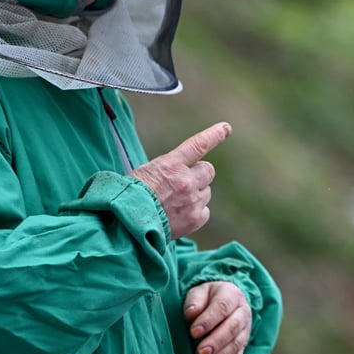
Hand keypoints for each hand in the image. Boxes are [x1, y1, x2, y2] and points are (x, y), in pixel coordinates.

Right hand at [131, 122, 230, 238]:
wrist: (127, 225)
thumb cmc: (131, 196)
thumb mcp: (145, 172)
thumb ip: (169, 168)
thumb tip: (181, 169)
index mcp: (171, 164)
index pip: (198, 145)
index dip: (214, 135)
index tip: (225, 128)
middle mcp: (186, 180)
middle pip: (208, 170)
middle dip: (199, 174)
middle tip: (183, 182)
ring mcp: (192, 200)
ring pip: (206, 191)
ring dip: (196, 194)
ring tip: (175, 202)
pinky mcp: (195, 219)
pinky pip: (205, 210)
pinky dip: (195, 212)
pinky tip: (180, 214)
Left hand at [184, 281, 251, 353]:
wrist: (224, 302)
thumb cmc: (207, 298)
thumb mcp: (199, 292)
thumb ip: (194, 301)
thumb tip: (191, 314)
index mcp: (232, 295)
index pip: (222, 307)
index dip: (209, 320)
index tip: (194, 332)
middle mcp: (242, 312)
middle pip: (233, 328)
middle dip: (216, 342)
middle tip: (200, 352)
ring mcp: (245, 330)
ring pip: (236, 345)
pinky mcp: (243, 345)